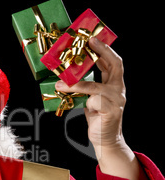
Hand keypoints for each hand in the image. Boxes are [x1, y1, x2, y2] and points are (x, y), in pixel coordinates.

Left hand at [55, 37, 147, 179]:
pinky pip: (94, 101)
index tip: (93, 39)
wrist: (105, 140)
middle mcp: (118, 90)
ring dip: (76, 83)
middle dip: (102, 51)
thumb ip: (85, 87)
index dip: (104, 49)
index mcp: (114, 85)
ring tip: (60, 83)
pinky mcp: (111, 111)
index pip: (113, 63)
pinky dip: (81, 99)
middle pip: (116, 65)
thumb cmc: (97, 118)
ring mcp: (117, 100)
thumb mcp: (90, 99)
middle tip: (88, 43)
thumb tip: (67, 76)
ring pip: (96, 87)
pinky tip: (72, 100)